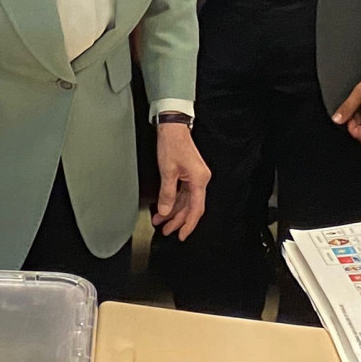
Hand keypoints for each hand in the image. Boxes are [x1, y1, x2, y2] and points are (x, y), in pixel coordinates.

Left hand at [152, 122, 209, 238]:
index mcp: (199, 180)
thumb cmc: (172, 143)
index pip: (196, 209)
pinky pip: (182, 192)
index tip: (181, 235)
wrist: (172, 127)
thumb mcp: (167, 170)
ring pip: (185, 201)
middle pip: (190, 207)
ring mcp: (194, 177)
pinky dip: (172, 201)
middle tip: (166, 230)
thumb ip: (167, 193)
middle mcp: (200, 180)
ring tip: (160, 221)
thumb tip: (165, 211)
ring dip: (173, 211)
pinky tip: (164, 208)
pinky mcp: (188, 174)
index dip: (188, 224)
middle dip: (177, 220)